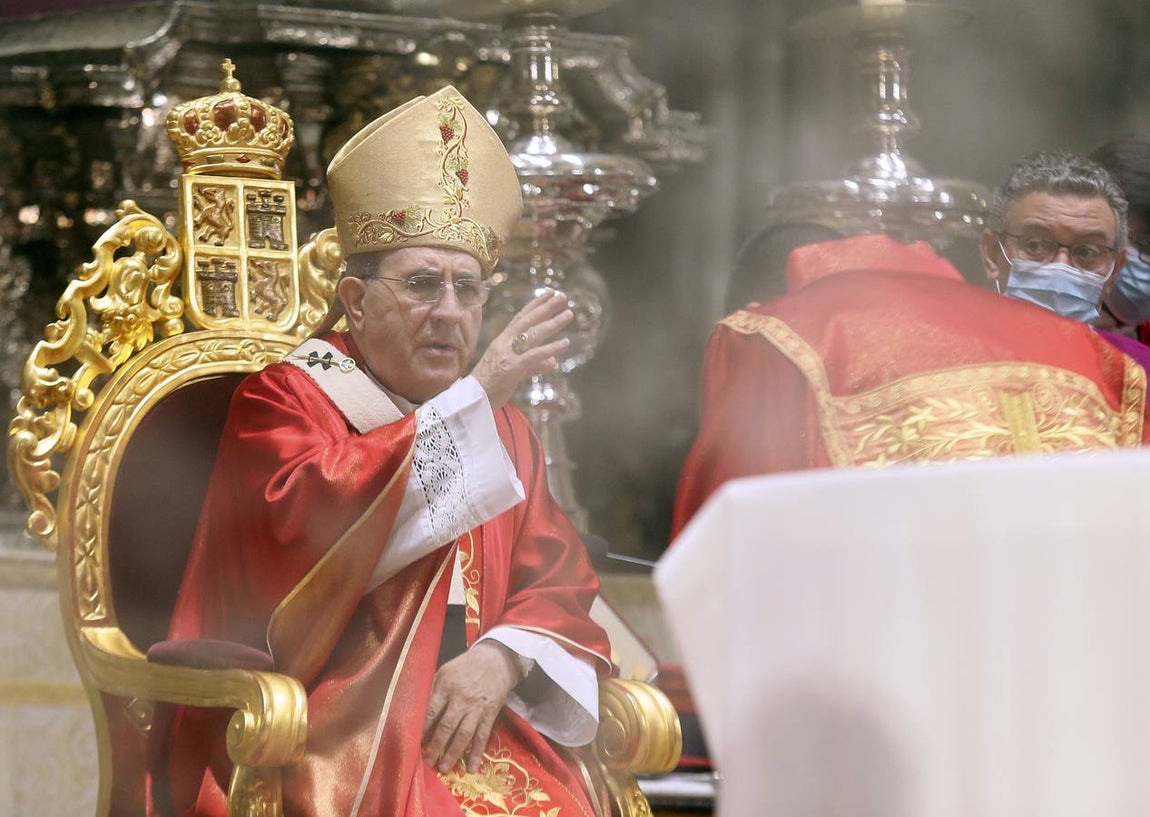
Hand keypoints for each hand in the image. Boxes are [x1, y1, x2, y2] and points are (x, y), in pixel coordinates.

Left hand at [422, 640, 520, 772]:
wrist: (496, 659)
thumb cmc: (466, 666)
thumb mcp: (445, 671)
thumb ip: (432, 689)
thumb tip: (417, 709)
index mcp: (446, 687)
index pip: (431, 711)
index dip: (422, 729)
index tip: (414, 743)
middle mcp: (461, 699)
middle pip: (446, 726)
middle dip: (435, 746)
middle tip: (427, 762)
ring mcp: (477, 708)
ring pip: (464, 735)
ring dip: (453, 753)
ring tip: (444, 769)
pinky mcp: (490, 714)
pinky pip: (483, 736)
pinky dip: (478, 753)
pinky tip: (472, 767)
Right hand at [472, 289, 572, 409]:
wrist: (470, 403)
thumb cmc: (489, 389)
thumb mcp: (513, 373)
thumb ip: (533, 366)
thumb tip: (553, 361)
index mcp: (501, 342)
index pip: (520, 319)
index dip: (535, 305)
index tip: (549, 294)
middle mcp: (503, 344)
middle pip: (526, 321)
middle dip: (545, 307)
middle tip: (562, 296)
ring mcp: (506, 356)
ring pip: (531, 335)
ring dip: (552, 323)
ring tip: (568, 314)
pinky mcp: (510, 369)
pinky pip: (534, 356)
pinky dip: (550, 348)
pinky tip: (565, 342)